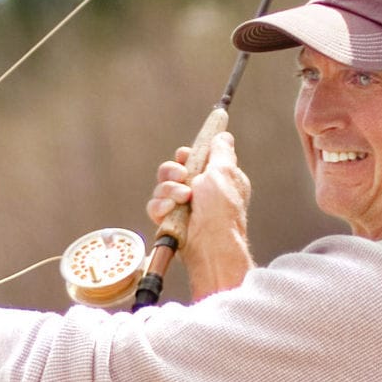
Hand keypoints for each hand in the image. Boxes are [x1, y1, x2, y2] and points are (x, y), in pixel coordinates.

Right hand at [146, 132, 252, 299]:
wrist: (211, 245)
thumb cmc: (222, 210)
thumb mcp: (226, 172)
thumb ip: (221, 151)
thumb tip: (223, 136)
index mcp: (215, 179)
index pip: (194, 159)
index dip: (187, 155)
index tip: (186, 156)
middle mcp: (198, 192)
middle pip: (171, 170)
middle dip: (173, 171)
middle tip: (182, 176)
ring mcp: (182, 208)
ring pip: (161, 187)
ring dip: (169, 189)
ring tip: (183, 199)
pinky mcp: (169, 221)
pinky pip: (154, 206)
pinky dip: (160, 206)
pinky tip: (170, 210)